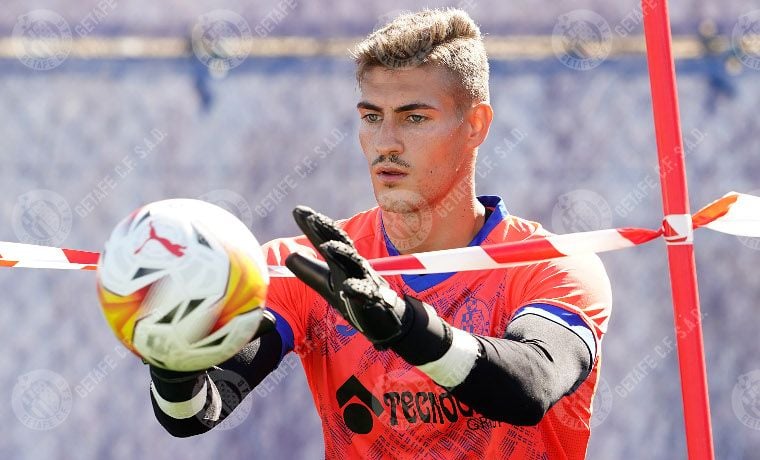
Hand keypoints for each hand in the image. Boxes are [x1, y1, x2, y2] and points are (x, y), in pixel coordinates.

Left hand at [285, 206, 411, 347]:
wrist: (386, 316)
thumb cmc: (355, 296)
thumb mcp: (328, 285)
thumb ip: (310, 271)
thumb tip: (289, 256)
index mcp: (343, 260)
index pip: (328, 239)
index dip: (314, 226)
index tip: (298, 210)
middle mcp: (355, 265)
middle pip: (342, 244)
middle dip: (327, 231)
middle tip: (312, 218)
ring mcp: (365, 280)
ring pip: (355, 264)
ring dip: (342, 254)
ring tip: (327, 246)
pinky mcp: (373, 299)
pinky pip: (365, 293)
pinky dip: (357, 289)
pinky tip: (347, 287)